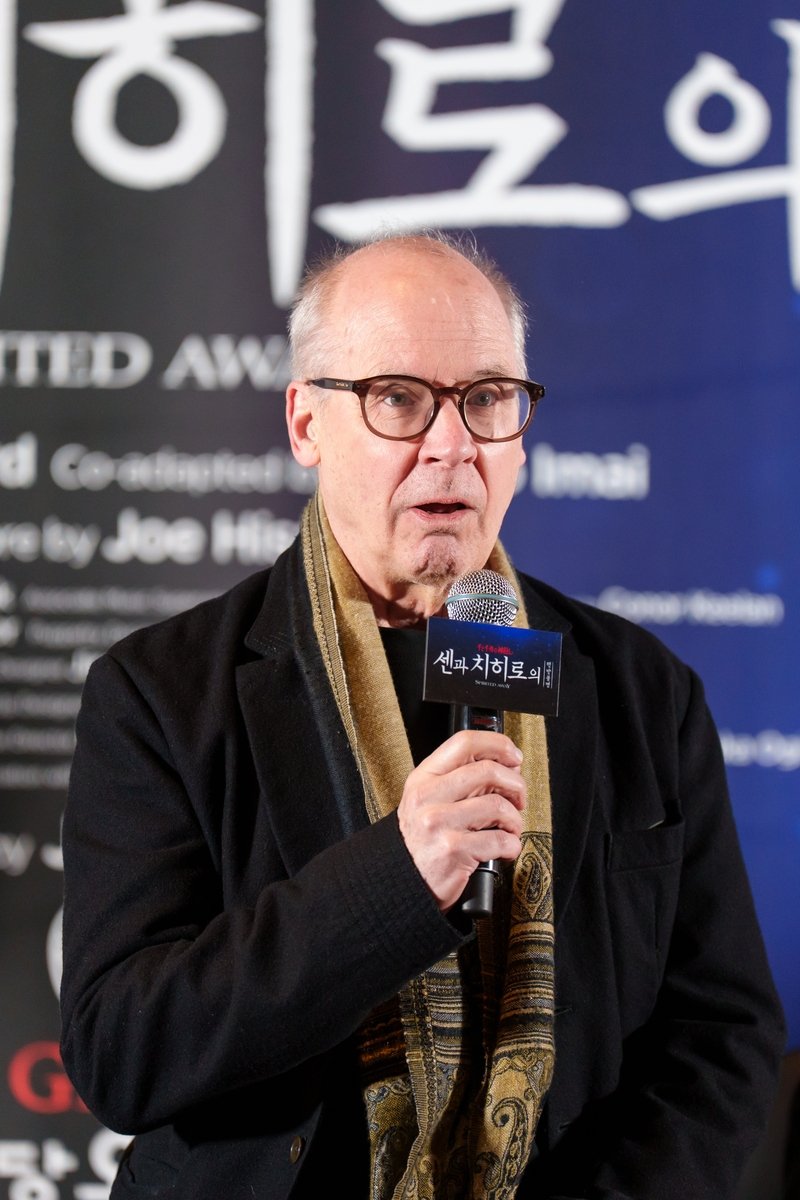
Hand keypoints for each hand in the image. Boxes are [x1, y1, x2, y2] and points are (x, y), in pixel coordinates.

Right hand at [397, 730, 524, 911]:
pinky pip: (500, 840)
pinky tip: (505, 848)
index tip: (513, 757)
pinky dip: (512, 845)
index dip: (497, 744)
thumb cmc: (423, 840)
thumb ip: (463, 780)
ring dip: (515, 820)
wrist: (402, 881)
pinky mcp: (453, 850)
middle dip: (515, 784)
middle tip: (518, 798)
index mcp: (424, 778)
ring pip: (498, 806)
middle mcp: (428, 797)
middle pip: (487, 771)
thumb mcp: (430, 800)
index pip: (464, 742)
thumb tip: (509, 765)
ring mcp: (439, 823)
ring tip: (510, 828)